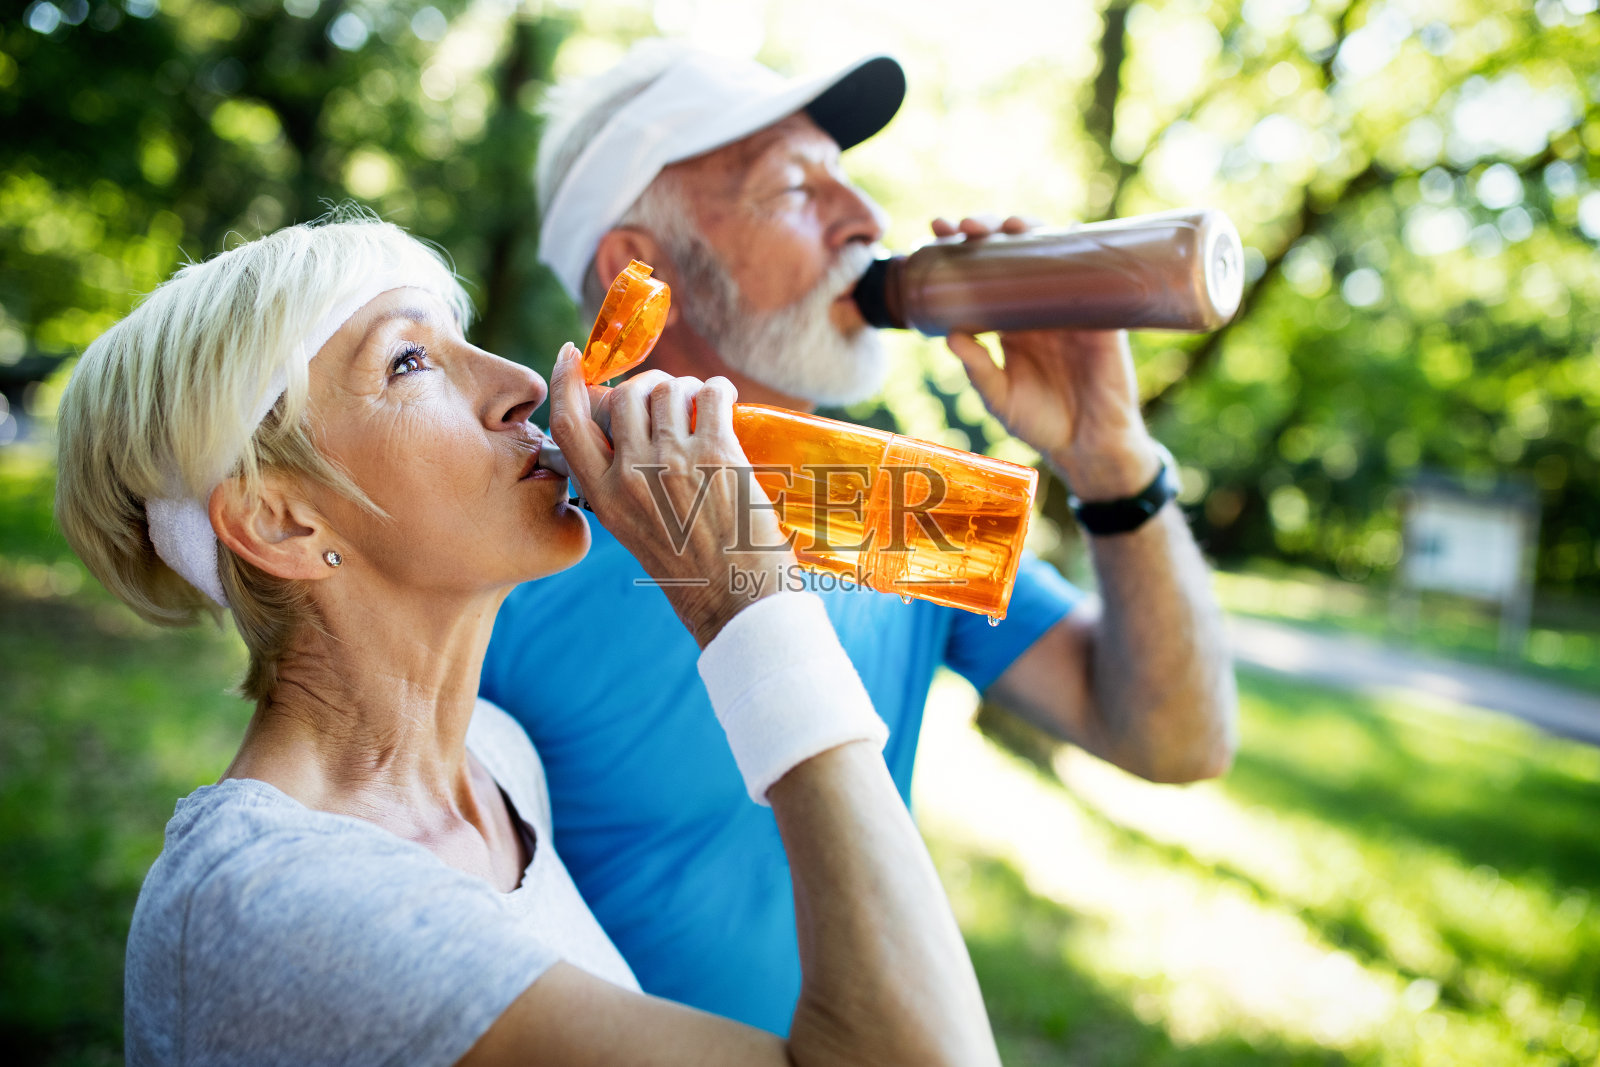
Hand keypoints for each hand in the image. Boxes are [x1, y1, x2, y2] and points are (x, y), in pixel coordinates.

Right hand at [548, 344, 795, 645]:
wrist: (738, 603)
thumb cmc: (694, 572)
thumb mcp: (636, 530)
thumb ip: (626, 484)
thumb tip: (636, 432)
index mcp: (605, 497)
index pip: (569, 425)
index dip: (566, 383)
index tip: (571, 355)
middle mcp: (632, 475)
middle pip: (625, 396)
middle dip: (648, 386)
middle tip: (671, 397)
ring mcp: (673, 461)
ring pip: (668, 390)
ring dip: (687, 388)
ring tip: (702, 406)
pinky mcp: (717, 454)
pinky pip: (710, 394)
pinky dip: (718, 389)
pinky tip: (724, 401)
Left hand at [935, 215, 1159, 499]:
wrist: (1087, 446)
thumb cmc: (1040, 422)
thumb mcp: (998, 395)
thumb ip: (977, 367)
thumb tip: (950, 334)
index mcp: (1009, 321)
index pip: (982, 274)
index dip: (960, 249)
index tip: (936, 232)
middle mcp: (1038, 306)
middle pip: (1012, 252)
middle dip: (987, 230)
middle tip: (962, 226)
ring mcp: (1070, 306)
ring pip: (1050, 252)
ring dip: (1029, 229)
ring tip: (1006, 225)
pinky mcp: (1101, 316)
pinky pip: (1095, 274)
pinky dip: (1080, 249)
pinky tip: (1064, 231)